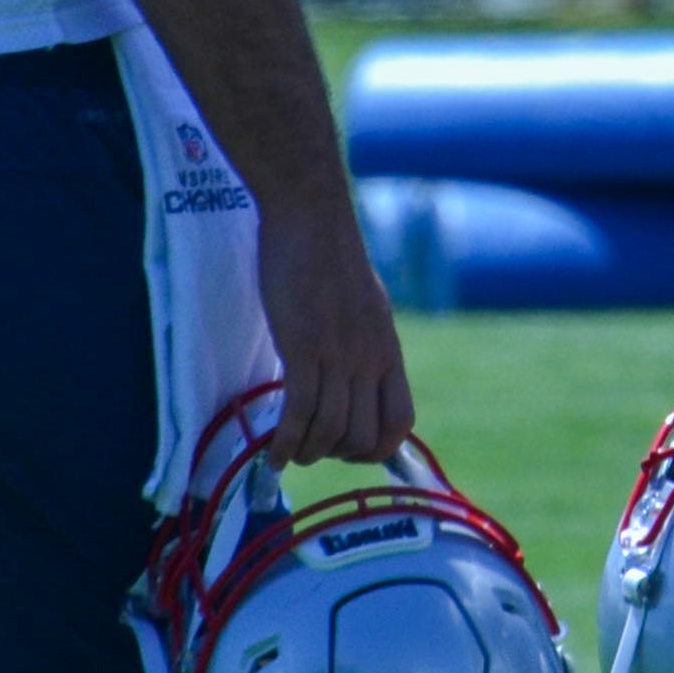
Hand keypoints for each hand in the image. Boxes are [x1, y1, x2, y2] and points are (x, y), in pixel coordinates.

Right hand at [255, 192, 412, 468]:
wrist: (311, 217)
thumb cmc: (330, 258)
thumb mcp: (366, 307)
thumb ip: (366, 344)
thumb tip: (359, 376)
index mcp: (388, 350)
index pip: (401, 421)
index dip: (377, 449)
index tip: (348, 448)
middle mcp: (370, 358)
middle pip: (364, 437)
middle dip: (336, 455)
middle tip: (311, 447)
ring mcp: (339, 354)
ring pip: (330, 432)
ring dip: (306, 453)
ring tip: (288, 452)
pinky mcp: (304, 348)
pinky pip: (299, 413)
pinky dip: (285, 443)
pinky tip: (272, 454)